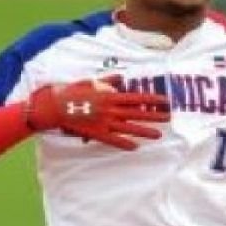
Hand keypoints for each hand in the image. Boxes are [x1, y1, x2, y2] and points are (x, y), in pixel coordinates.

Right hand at [26, 80, 170, 150]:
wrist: (56, 105)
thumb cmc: (74, 92)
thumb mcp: (92, 81)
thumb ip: (108, 81)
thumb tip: (120, 79)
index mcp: (110, 95)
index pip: (136, 97)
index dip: (152, 99)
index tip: (165, 100)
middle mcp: (110, 108)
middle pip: (137, 113)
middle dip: (154, 115)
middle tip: (168, 118)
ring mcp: (104, 122)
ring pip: (129, 128)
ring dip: (145, 131)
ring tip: (158, 135)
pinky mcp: (96, 133)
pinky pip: (113, 140)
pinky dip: (124, 144)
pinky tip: (135, 147)